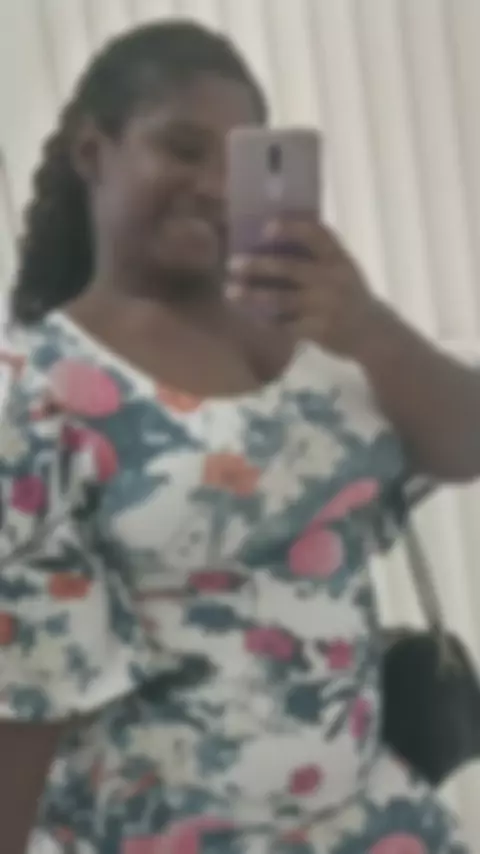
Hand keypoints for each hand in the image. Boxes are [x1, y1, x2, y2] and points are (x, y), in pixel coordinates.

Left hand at [227, 218, 387, 360]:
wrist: (373, 332)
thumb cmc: (349, 294)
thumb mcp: (342, 269)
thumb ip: (316, 254)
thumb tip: (270, 236)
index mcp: (339, 259)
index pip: (317, 235)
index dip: (292, 228)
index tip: (266, 226)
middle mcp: (333, 280)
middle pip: (291, 268)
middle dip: (258, 265)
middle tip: (233, 263)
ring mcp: (325, 307)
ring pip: (281, 300)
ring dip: (252, 295)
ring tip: (231, 292)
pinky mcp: (318, 331)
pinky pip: (285, 325)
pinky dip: (265, 320)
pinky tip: (248, 316)